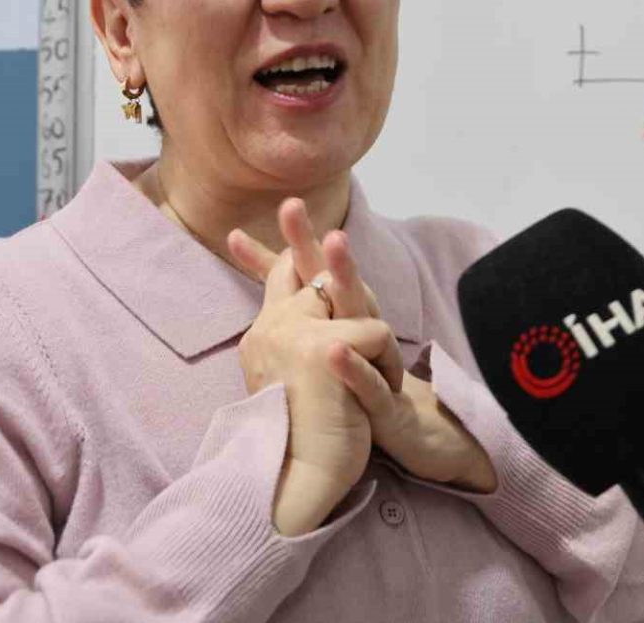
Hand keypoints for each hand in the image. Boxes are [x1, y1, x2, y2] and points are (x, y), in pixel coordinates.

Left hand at [232, 204, 495, 494]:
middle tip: (291, 206)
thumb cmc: (365, 392)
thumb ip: (298, 329)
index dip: (271, 260)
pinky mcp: (386, 400)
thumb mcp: (324, 360)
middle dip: (312, 243)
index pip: (304, 285)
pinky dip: (353, 364)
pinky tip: (334, 349)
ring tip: (334, 241)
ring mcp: (375, 362)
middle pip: (333, 280)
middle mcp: (358, 331)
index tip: (230, 236)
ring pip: (360, 313)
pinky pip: (370, 379)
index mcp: (338, 324)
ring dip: (346, 276)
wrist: (413, 438)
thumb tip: (267, 306)